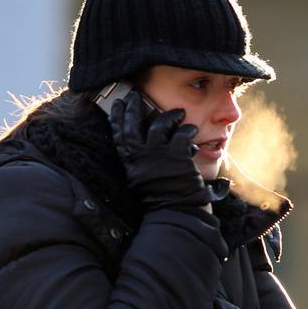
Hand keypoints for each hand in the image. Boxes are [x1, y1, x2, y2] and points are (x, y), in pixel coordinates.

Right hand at [109, 90, 215, 210]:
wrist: (175, 213)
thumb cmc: (161, 201)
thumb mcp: (142, 182)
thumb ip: (141, 164)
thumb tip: (143, 148)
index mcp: (130, 164)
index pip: (118, 135)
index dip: (116, 118)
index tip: (116, 105)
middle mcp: (140, 157)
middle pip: (132, 124)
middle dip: (133, 107)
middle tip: (134, 95)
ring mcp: (158, 154)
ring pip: (160, 124)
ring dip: (170, 116)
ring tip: (177, 113)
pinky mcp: (177, 155)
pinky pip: (182, 133)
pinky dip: (187, 129)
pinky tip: (191, 128)